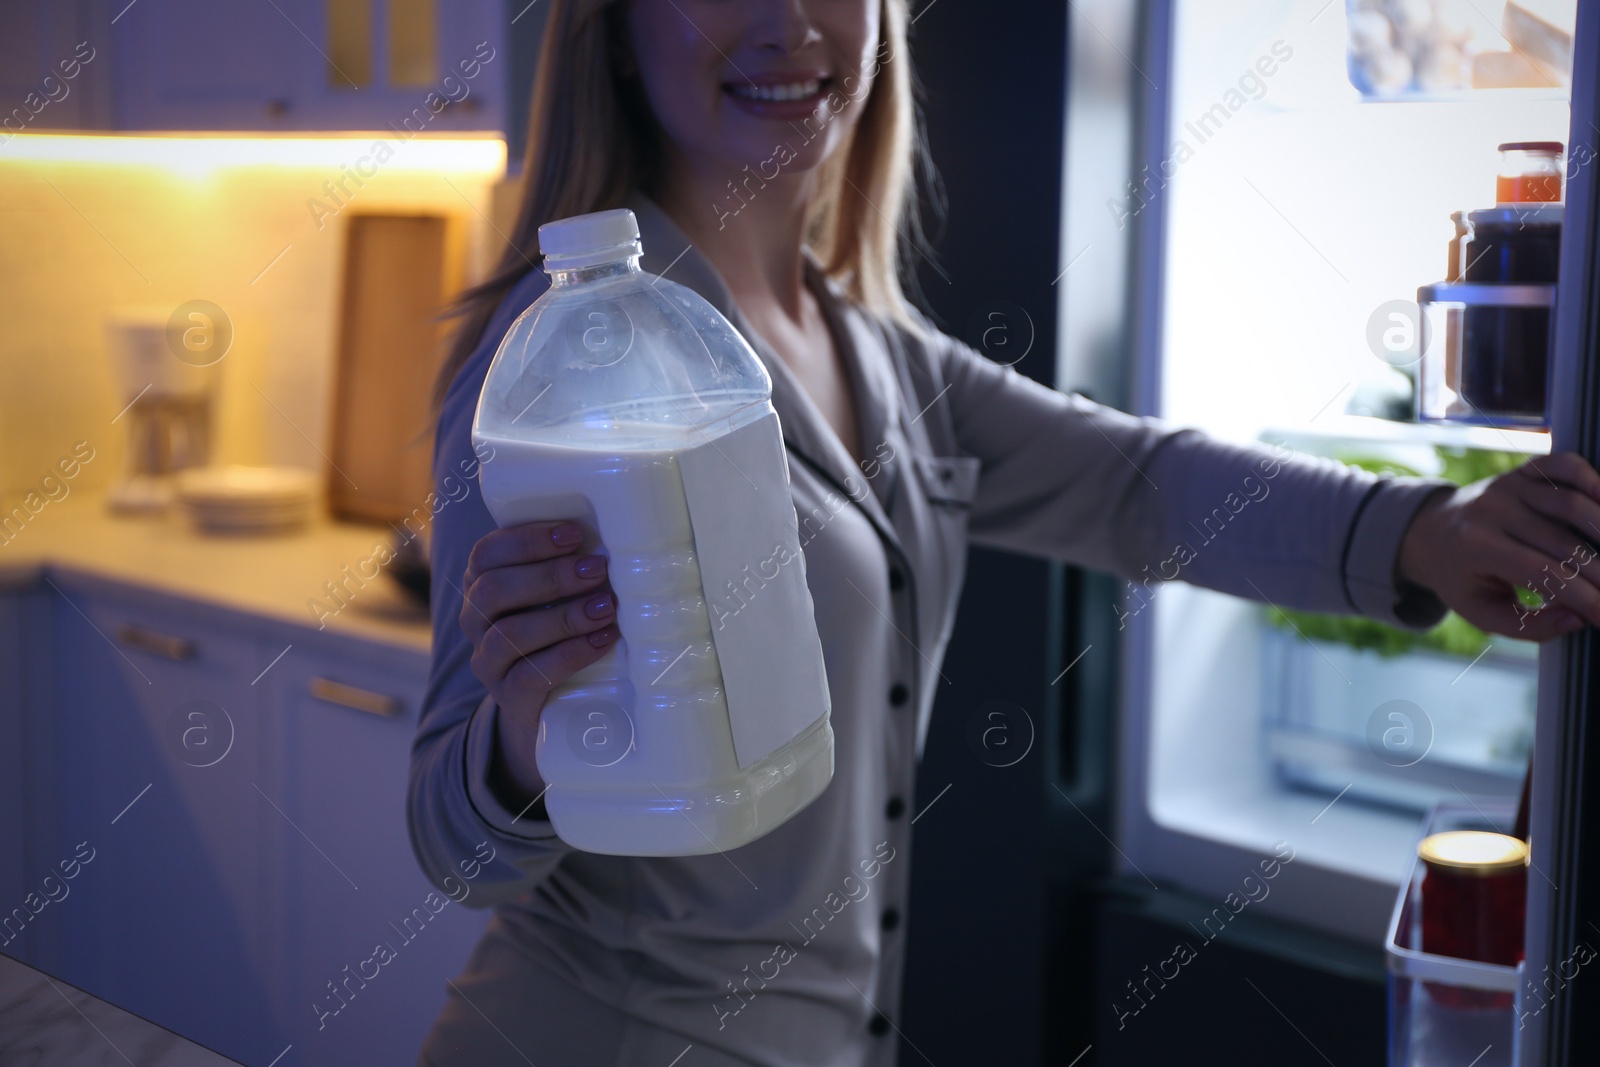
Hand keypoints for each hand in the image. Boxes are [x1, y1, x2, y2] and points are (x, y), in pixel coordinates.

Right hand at [458, 520, 617, 806]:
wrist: (549, 701)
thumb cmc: (560, 629)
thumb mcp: (558, 593)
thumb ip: (570, 565)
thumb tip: (616, 538)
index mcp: (482, 583)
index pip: (488, 553)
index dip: (528, 540)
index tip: (574, 533)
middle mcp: (476, 620)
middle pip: (495, 590)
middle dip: (551, 576)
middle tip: (598, 569)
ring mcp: (487, 661)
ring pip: (509, 635)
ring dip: (563, 617)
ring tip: (606, 606)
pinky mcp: (508, 697)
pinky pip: (530, 676)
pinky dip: (569, 655)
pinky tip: (602, 641)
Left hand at [1397, 452, 1599, 639]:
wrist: (1430, 531)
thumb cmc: (1462, 577)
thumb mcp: (1480, 612)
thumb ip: (1527, 625)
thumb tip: (1578, 618)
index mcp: (1476, 547)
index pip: (1542, 572)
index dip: (1584, 596)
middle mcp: (1492, 509)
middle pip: (1564, 542)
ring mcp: (1509, 485)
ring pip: (1571, 503)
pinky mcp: (1522, 471)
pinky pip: (1564, 465)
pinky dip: (1593, 479)